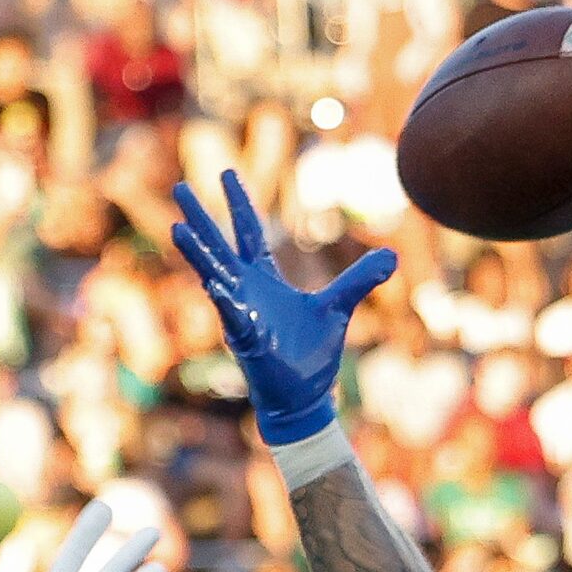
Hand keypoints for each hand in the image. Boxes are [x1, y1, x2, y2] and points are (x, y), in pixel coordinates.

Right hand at [169, 169, 395, 443]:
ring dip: (198, 255)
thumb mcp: (339, 307)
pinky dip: (225, 301)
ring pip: (214, 278)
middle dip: (200, 219)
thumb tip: (392, 256)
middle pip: (219, 247)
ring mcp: (242, 315)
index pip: (249, 233)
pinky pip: (233, 317)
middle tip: (178, 189)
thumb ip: (360, 279)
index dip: (239, 204)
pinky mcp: (248, 341)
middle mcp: (246, 292)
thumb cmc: (311, 355)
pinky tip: (213, 283)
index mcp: (264, 280)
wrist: (304, 398)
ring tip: (178, 230)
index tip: (226, 173)